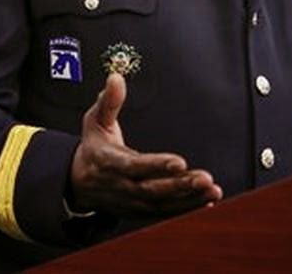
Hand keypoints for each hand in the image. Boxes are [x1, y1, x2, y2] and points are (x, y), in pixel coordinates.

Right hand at [69, 72, 222, 215]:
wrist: (78, 182)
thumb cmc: (93, 147)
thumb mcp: (95, 120)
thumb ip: (108, 101)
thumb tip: (116, 78)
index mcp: (110, 162)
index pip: (135, 166)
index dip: (157, 165)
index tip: (179, 162)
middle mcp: (122, 186)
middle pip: (153, 190)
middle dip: (181, 185)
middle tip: (205, 179)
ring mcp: (132, 201)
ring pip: (163, 204)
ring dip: (189, 200)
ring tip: (212, 190)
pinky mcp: (140, 210)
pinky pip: (165, 212)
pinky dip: (186, 209)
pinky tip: (206, 201)